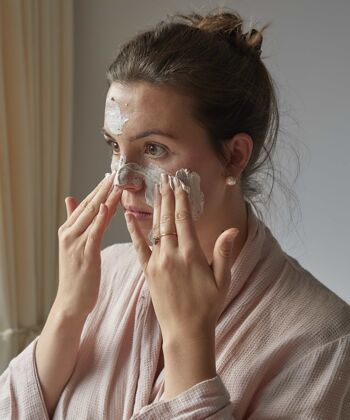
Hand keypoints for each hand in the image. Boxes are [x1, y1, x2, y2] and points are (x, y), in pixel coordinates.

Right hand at [55, 172, 121, 318]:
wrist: (71, 301)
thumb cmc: (77, 274)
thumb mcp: (73, 245)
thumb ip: (74, 221)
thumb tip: (71, 198)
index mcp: (67, 230)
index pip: (85, 204)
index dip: (98, 189)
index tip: (109, 176)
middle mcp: (69, 233)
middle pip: (89, 206)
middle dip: (103, 188)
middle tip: (115, 173)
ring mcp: (76, 243)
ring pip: (93, 215)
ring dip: (105, 198)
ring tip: (116, 183)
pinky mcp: (85, 254)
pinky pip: (95, 232)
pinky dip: (100, 218)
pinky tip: (107, 205)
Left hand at [125, 173, 238, 342]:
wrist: (185, 331)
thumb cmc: (207, 307)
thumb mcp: (222, 280)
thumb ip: (224, 253)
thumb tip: (231, 230)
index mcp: (191, 254)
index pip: (184, 219)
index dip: (182, 199)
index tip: (180, 183)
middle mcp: (172, 255)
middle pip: (168, 219)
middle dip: (167, 196)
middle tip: (165, 178)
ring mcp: (157, 263)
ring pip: (154, 229)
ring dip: (155, 207)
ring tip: (155, 189)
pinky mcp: (148, 272)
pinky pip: (139, 247)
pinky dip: (133, 230)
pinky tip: (128, 216)